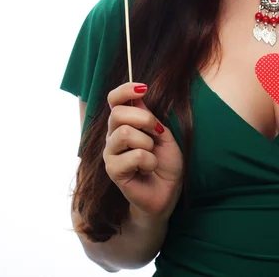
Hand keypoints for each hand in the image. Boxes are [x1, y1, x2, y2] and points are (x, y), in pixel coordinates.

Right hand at [104, 82, 183, 219]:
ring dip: (147, 143)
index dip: (125, 90)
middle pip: (118, 114)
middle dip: (144, 119)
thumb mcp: (164, 134)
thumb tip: (138, 98)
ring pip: (124, 133)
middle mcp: (113, 135)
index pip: (115, 100)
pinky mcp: (113, 171)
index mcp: (125, 123)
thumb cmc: (166, 162)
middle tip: (156, 132)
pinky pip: (134, 155)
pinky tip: (148, 168)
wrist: (168, 191)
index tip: (143, 88)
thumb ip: (149, 117)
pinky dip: (149, 160)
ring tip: (151, 154)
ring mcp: (110, 153)